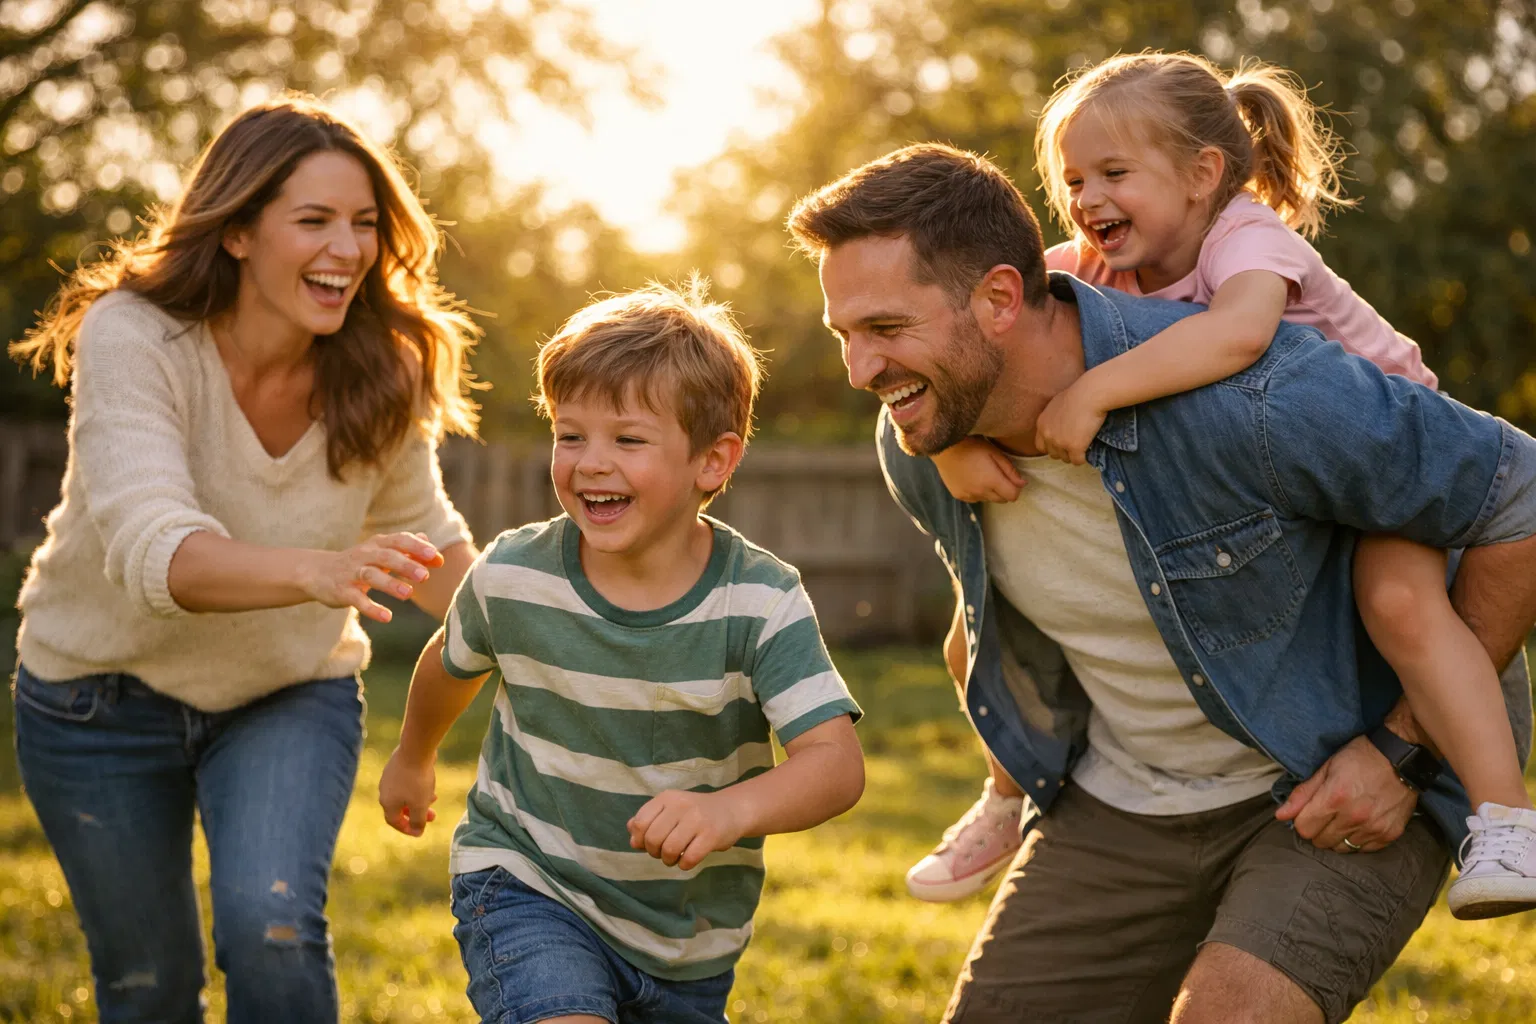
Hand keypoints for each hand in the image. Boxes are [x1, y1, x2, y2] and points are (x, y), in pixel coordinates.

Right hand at [299, 532, 443, 622]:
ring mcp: (352, 573)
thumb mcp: (382, 552)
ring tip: (408, 594)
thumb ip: (408, 551)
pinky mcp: (342, 591)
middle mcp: (365, 555)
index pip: (400, 540)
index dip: (418, 548)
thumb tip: (434, 551)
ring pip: (371, 576)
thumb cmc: (359, 562)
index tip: (436, 558)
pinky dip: (371, 608)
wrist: (317, 572)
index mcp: (378, 544)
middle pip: (387, 557)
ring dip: (390, 584)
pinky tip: (387, 617)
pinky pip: (357, 599)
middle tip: (425, 576)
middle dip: (406, 565)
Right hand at [379, 747, 439, 836]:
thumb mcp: (420, 805)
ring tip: (434, 798)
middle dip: (417, 813)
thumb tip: (416, 832)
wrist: (415, 749)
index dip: (407, 829)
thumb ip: (418, 821)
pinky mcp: (396, 765)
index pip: (394, 821)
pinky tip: (430, 782)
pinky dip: (417, 787)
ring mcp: (389, 777)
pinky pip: (407, 781)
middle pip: (400, 808)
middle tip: (433, 816)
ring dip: (419, 799)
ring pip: (405, 794)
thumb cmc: (417, 780)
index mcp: (387, 803)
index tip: (420, 830)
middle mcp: (384, 790)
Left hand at [627, 790, 745, 870]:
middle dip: (654, 852)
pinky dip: (684, 865)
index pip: (640, 822)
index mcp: (667, 798)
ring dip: (668, 860)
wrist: (731, 810)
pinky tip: (688, 860)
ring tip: (674, 858)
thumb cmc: (695, 813)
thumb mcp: (670, 810)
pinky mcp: (711, 835)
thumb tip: (632, 839)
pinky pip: (689, 858)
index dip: (639, 840)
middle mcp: (681, 805)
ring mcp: (697, 820)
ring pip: (669, 849)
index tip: (647, 845)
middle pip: (652, 838)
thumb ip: (648, 821)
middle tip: (663, 853)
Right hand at [932, 438, 1025, 502]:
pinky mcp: (959, 495)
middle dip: (1004, 490)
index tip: (1011, 478)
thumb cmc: (972, 445)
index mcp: (992, 481)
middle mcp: (980, 492)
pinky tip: (972, 479)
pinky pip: (975, 499)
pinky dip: (977, 492)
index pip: (1013, 496)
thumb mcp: (995, 453)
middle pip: (1002, 500)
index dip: (1015, 488)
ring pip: (988, 500)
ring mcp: (968, 495)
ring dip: (990, 492)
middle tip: (997, 474)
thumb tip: (1023, 484)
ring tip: (982, 475)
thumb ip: (1010, 470)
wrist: (944, 447)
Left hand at [1034, 383, 1107, 465]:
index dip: (1051, 446)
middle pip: (1053, 454)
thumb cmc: (1077, 393)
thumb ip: (1053, 417)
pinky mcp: (1074, 448)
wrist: (1090, 394)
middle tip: (1074, 445)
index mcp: (1042, 424)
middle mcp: (1048, 435)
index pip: (1040, 445)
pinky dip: (1083, 458)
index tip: (1061, 443)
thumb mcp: (1056, 404)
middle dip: (1063, 452)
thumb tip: (1059, 423)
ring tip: (1083, 446)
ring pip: (1065, 459)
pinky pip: (1077, 461)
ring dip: (1073, 455)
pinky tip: (1088, 450)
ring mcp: (1060, 443)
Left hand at [1274, 735, 1416, 852]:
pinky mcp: (1389, 834)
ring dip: (1337, 837)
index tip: (1309, 812)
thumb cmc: (1360, 758)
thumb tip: (1280, 815)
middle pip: (1320, 841)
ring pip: (1341, 848)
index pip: (1303, 829)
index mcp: (1334, 798)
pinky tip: (1360, 824)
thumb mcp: (1327, 768)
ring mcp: (1374, 828)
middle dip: (1317, 830)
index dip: (1302, 820)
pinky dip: (1357, 840)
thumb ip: (1302, 794)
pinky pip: (1363, 850)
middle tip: (1326, 814)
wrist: (1402, 758)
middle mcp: (1354, 817)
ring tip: (1343, 819)